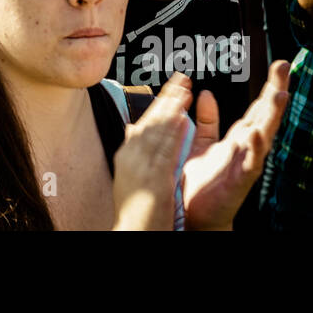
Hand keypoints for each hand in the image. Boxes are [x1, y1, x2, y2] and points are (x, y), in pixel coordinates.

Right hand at [111, 74, 192, 229]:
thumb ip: (135, 150)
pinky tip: (183, 119)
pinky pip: (165, 151)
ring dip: (173, 108)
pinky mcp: (154, 179)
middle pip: (151, 120)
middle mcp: (131, 157)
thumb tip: (133, 128)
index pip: (144, 122)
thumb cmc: (136, 209)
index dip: (160, 102)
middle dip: (167, 98)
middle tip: (182, 78)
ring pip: (158, 130)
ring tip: (185, 90)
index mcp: (127, 155)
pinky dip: (174, 132)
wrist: (133, 233)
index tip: (172, 87)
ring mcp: (141, 167)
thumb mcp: (132, 175)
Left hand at [182, 61, 289, 229]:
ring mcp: (246, 163)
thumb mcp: (204, 144)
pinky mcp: (239, 180)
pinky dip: (254, 149)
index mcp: (239, 138)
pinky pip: (249, 163)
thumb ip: (208, 120)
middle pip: (265, 115)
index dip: (268, 86)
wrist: (198, 216)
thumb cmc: (203, 182)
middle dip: (276, 91)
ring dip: (272, 115)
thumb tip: (205, 93)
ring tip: (279, 94)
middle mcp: (246, 148)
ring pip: (263, 135)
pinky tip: (256, 134)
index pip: (257, 107)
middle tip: (284, 68)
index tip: (278, 65)